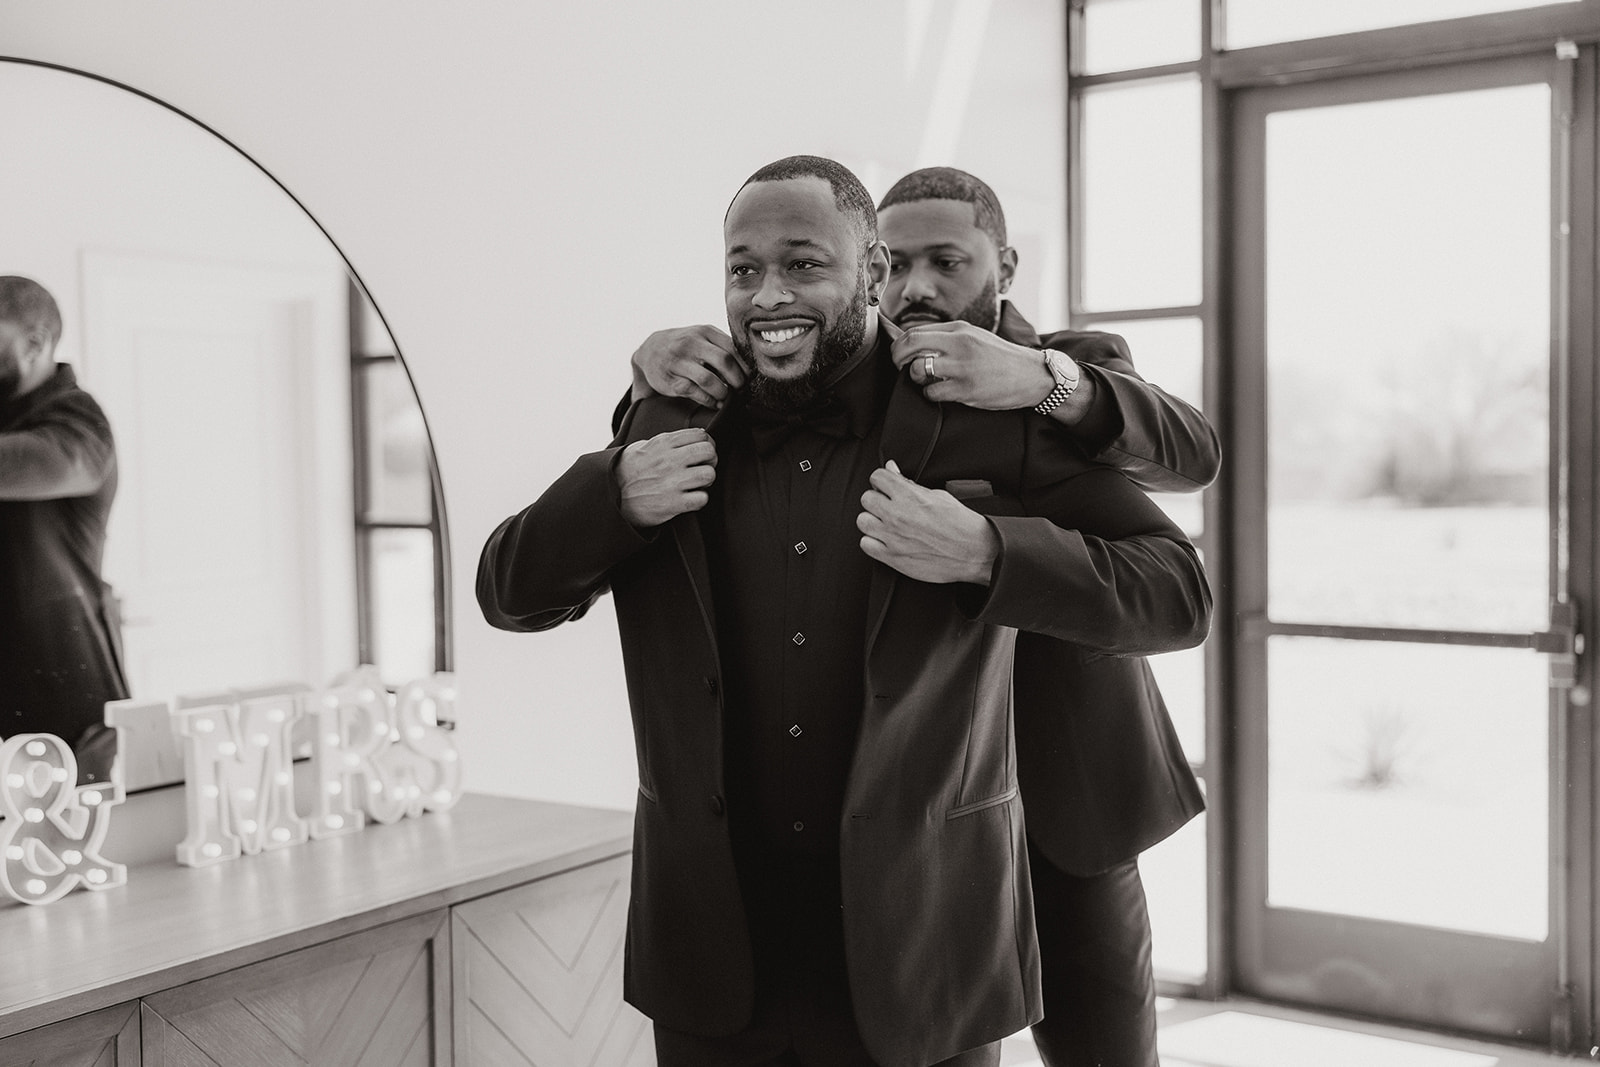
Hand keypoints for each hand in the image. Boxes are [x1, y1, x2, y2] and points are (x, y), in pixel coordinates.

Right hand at [616, 428, 716, 526]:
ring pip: (709, 474)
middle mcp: (669, 460)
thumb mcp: (642, 447)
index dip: (707, 443)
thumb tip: (693, 435)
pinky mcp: (674, 504)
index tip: (702, 452)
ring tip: (696, 484)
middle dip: (711, 460)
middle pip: (709, 451)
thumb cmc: (627, 472)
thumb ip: (667, 441)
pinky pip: (702, 498)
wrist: (611, 498)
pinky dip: (699, 499)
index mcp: (663, 444)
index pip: (701, 434)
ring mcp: (672, 482)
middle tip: (703, 467)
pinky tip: (690, 498)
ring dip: (706, 480)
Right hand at [631, 325, 748, 408]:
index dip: (744, 367)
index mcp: (705, 332)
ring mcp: (679, 361)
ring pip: (709, 380)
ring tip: (727, 397)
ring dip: (723, 392)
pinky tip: (714, 402)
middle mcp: (691, 343)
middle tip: (740, 389)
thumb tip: (750, 368)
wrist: (650, 350)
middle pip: (724, 362)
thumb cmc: (685, 346)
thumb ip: (723, 346)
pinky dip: (709, 400)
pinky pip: (695, 392)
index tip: (749, 378)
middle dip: (737, 380)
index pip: (733, 349)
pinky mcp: (671, 380)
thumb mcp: (702, 337)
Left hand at [857, 460, 997, 584]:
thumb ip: (909, 483)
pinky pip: (866, 544)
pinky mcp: (892, 557)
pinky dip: (873, 541)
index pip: (877, 477)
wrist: (973, 552)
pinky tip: (885, 539)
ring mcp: (893, 537)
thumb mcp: (937, 495)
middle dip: (877, 499)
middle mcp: (898, 515)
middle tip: (888, 505)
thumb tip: (891, 469)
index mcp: (909, 496)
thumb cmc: (959, 524)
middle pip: (866, 498)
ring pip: (862, 521)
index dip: (882, 480)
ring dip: (872, 520)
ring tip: (886, 523)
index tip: (887, 486)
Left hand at [891, 321, 1052, 410]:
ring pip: (919, 371)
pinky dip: (931, 395)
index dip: (900, 345)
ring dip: (917, 379)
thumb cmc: (999, 357)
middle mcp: (959, 344)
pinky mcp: (966, 389)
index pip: (915, 332)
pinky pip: (932, 393)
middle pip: (911, 346)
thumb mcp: (974, 336)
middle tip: (901, 368)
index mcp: (959, 330)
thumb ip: (947, 337)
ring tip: (928, 381)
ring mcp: (962, 367)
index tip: (900, 355)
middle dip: (898, 359)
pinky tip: (942, 393)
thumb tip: (914, 343)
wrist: (1030, 375)